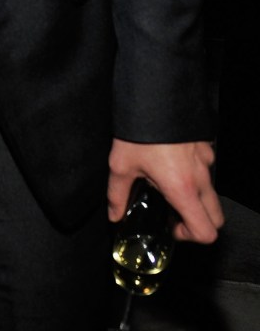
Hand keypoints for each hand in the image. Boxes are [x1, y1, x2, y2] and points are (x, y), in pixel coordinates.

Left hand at [108, 137, 223, 243]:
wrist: (155, 94)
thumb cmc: (139, 130)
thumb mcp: (121, 165)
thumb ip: (118, 195)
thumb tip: (114, 214)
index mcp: (182, 188)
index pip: (206, 231)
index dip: (189, 236)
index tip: (170, 226)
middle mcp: (200, 177)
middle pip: (216, 217)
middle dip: (198, 221)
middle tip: (172, 211)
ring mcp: (206, 161)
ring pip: (212, 193)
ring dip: (195, 197)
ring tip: (166, 183)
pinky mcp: (205, 147)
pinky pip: (206, 170)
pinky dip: (194, 175)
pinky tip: (169, 163)